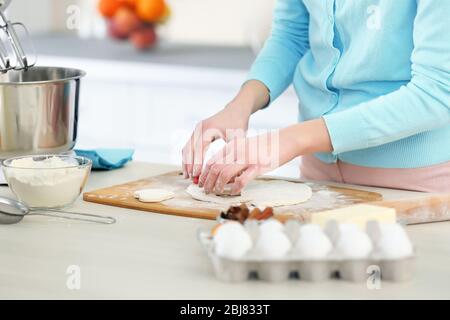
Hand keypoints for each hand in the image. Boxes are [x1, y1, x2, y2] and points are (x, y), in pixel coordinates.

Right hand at [182, 80, 269, 178]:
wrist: (236, 110)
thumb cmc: (239, 124)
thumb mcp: (238, 138)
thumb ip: (231, 153)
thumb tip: (227, 172)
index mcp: (208, 129)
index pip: (199, 148)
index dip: (196, 163)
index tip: (196, 175)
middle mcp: (199, 128)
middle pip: (189, 149)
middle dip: (189, 165)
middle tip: (191, 179)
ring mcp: (196, 129)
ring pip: (186, 148)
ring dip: (186, 162)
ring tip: (188, 176)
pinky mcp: (197, 132)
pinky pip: (189, 146)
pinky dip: (188, 158)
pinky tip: (190, 168)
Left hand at [199, 119, 332, 194]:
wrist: (285, 140)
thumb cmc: (265, 146)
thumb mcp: (245, 147)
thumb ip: (233, 158)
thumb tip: (223, 174)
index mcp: (233, 146)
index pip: (212, 160)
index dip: (204, 174)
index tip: (201, 182)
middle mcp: (237, 151)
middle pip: (215, 168)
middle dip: (207, 181)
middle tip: (205, 190)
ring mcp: (247, 159)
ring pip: (224, 174)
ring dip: (218, 186)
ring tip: (216, 192)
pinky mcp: (258, 167)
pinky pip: (241, 181)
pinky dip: (234, 188)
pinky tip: (233, 192)